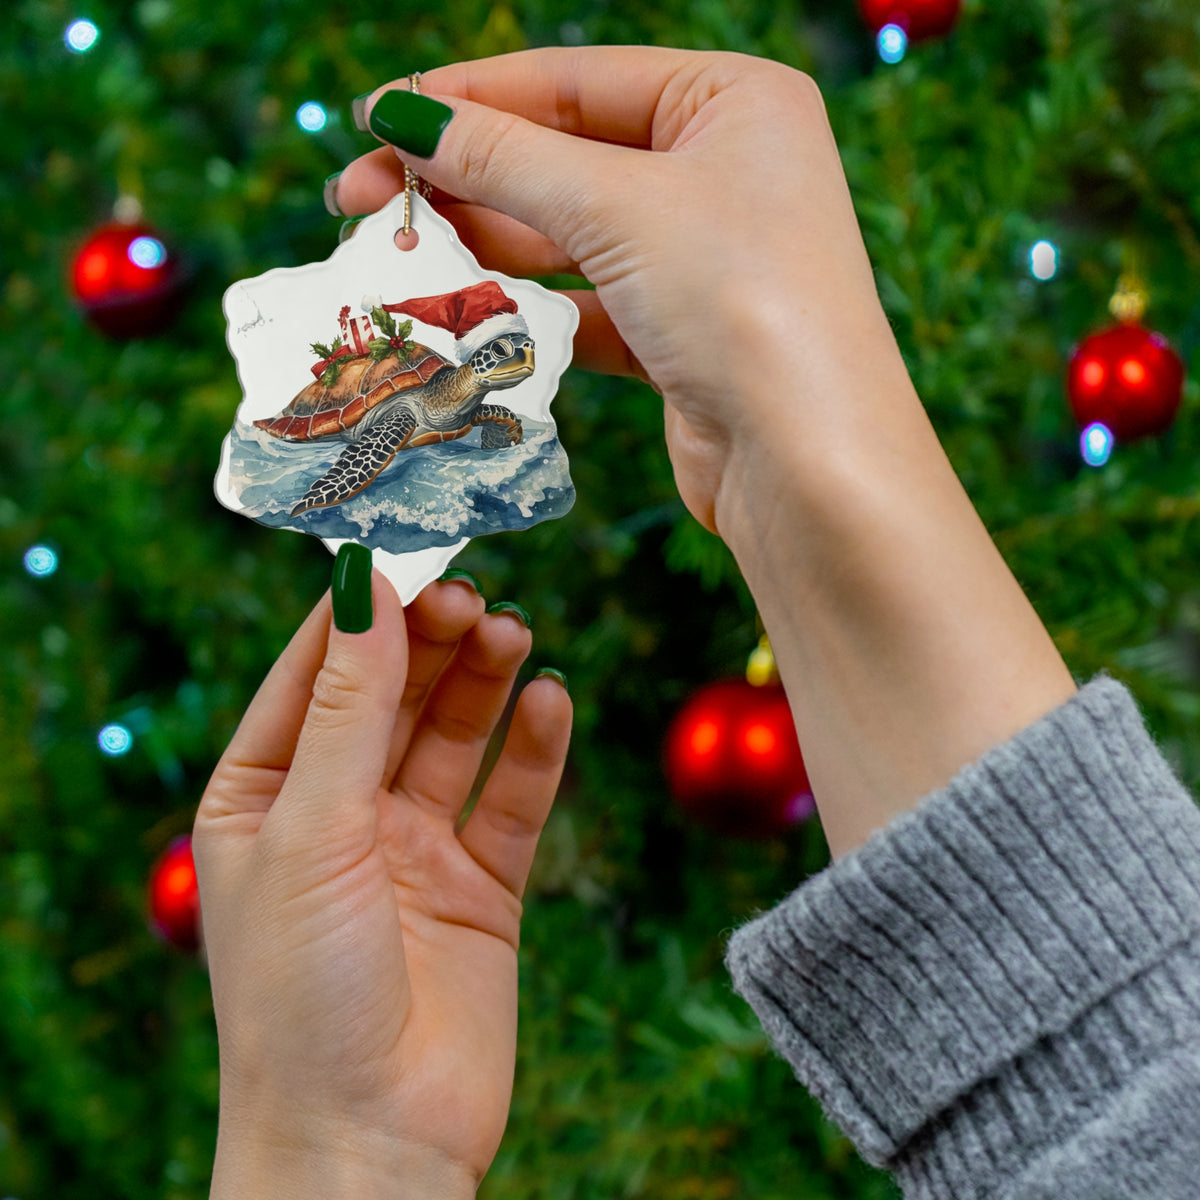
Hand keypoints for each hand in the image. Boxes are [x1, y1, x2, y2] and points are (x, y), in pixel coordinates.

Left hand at [193, 573, 570, 1198]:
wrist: (370, 1143)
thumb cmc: (301, 994)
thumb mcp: (311, 830)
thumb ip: (348, 707)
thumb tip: (364, 586)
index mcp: (264, 796)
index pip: (312, 674)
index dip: (358, 611)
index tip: (405, 547)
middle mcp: (338, 814)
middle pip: (392, 696)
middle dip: (431, 640)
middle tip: (474, 593)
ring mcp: (413, 849)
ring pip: (455, 736)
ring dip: (484, 681)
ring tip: (515, 632)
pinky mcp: (481, 886)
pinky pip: (512, 799)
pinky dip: (534, 749)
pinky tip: (552, 701)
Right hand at [336, 48, 1074, 856]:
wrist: (809, 463)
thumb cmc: (742, 302)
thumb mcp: (616, 207)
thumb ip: (504, 158)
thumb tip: (404, 114)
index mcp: (733, 102)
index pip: (575, 80)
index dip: (469, 98)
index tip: (376, 118)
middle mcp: (723, 170)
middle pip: (564, 158)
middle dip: (462, 179)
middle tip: (359, 199)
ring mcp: (702, 257)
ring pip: (567, 237)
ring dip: (482, 246)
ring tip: (391, 256)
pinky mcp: (679, 334)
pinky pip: (583, 304)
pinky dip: (524, 309)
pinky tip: (458, 312)